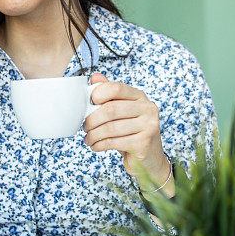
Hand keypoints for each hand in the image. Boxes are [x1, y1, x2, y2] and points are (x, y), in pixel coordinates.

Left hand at [83, 73, 170, 188]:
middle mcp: (148, 109)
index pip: (117, 88)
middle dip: (92, 119)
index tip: (89, 103)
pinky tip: (96, 146)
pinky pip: (114, 142)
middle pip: (111, 109)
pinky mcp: (143, 143)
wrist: (149, 158)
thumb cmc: (132, 132)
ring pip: (111, 128)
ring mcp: (148, 126)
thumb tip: (95, 77)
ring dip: (94, 135)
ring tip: (89, 139)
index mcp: (140, 97)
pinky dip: (100, 145)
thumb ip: (110, 94)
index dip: (99, 93)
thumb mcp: (122, 112)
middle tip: (85, 127)